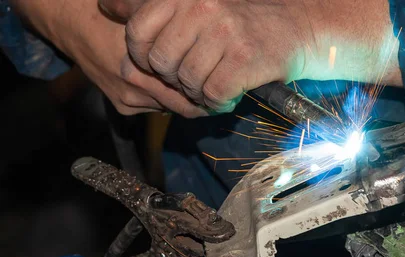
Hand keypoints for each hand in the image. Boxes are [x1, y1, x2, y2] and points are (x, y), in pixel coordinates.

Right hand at [12, 0, 204, 116]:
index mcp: (142, 66)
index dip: (208, 94)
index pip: (188, 95)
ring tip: (195, 87)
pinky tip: (168, 85)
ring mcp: (128, 99)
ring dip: (182, 99)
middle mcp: (135, 86)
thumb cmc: (118, 17)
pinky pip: (155, 107)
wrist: (76, 24)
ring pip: (170, 107)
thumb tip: (211, 54)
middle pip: (182, 107)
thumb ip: (179, 39)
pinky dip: (165, 98)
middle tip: (216, 95)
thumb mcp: (151, 20)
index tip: (223, 91)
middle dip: (200, 102)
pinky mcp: (122, 106)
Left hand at [124, 0, 402, 113]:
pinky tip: (230, 89)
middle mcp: (203, 7)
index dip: (146, 57)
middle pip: (160, 63)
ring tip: (216, 78)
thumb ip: (148, 6)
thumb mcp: (196, 5)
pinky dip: (218, 100)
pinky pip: (211, 94)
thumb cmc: (243, 21)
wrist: (298, 31)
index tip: (168, 61)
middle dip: (175, 76)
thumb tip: (105, 7)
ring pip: (185, 82)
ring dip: (199, 89)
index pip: (137, 34)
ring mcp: (225, 33)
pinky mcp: (243, 60)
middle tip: (197, 72)